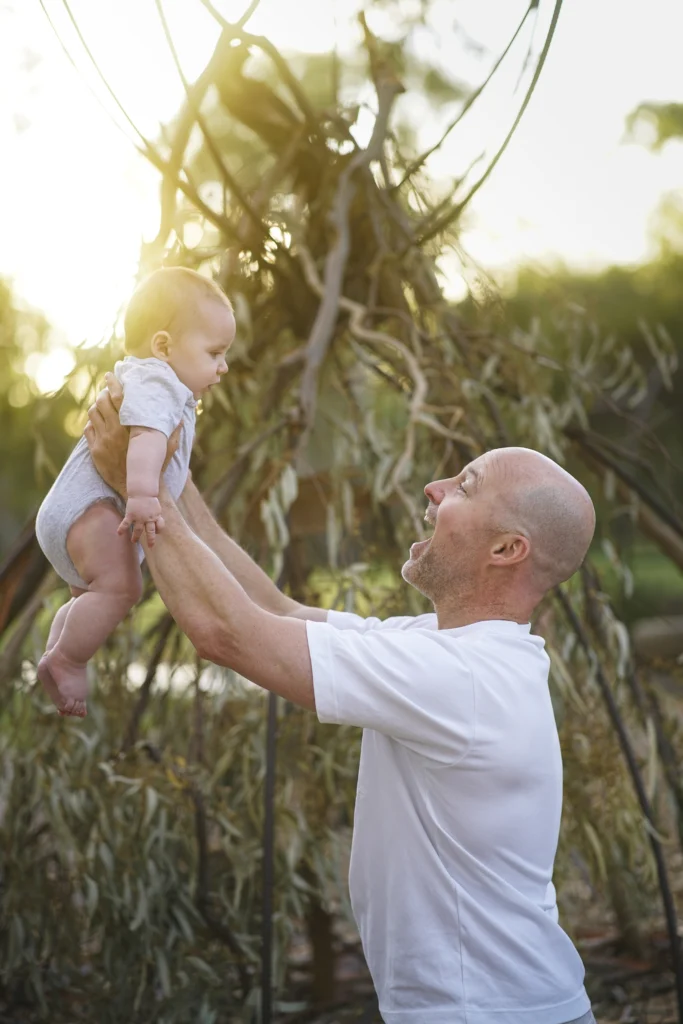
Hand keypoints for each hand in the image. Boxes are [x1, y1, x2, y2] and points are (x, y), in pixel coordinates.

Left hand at [84, 372, 181, 495]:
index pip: (119, 398)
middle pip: (102, 402)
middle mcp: (115, 432)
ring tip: (103, 407)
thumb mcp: (167, 450)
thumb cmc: (154, 468)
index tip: (111, 375)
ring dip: (97, 408)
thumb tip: (181, 418)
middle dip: (104, 394)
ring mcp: (103, 441)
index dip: (114, 384)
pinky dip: (92, 423)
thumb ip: (173, 433)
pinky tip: (99, 424)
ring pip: (93, 414)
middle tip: (108, 393)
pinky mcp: (95, 451)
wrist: (136, 489)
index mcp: (131, 427)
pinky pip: (88, 430)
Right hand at [118, 495, 165, 545]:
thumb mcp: (156, 508)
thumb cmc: (149, 500)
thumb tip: (155, 523)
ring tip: (133, 541)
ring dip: (136, 537)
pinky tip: (119, 533)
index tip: (157, 531)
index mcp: (156, 516)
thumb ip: (156, 516)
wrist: (142, 492)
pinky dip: (122, 528)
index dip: (159, 529)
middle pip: (150, 532)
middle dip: (150, 540)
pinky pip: (126, 524)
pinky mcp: (131, 515)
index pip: (160, 526)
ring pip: (138, 530)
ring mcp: (139, 517)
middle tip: (150, 546)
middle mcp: (148, 519)